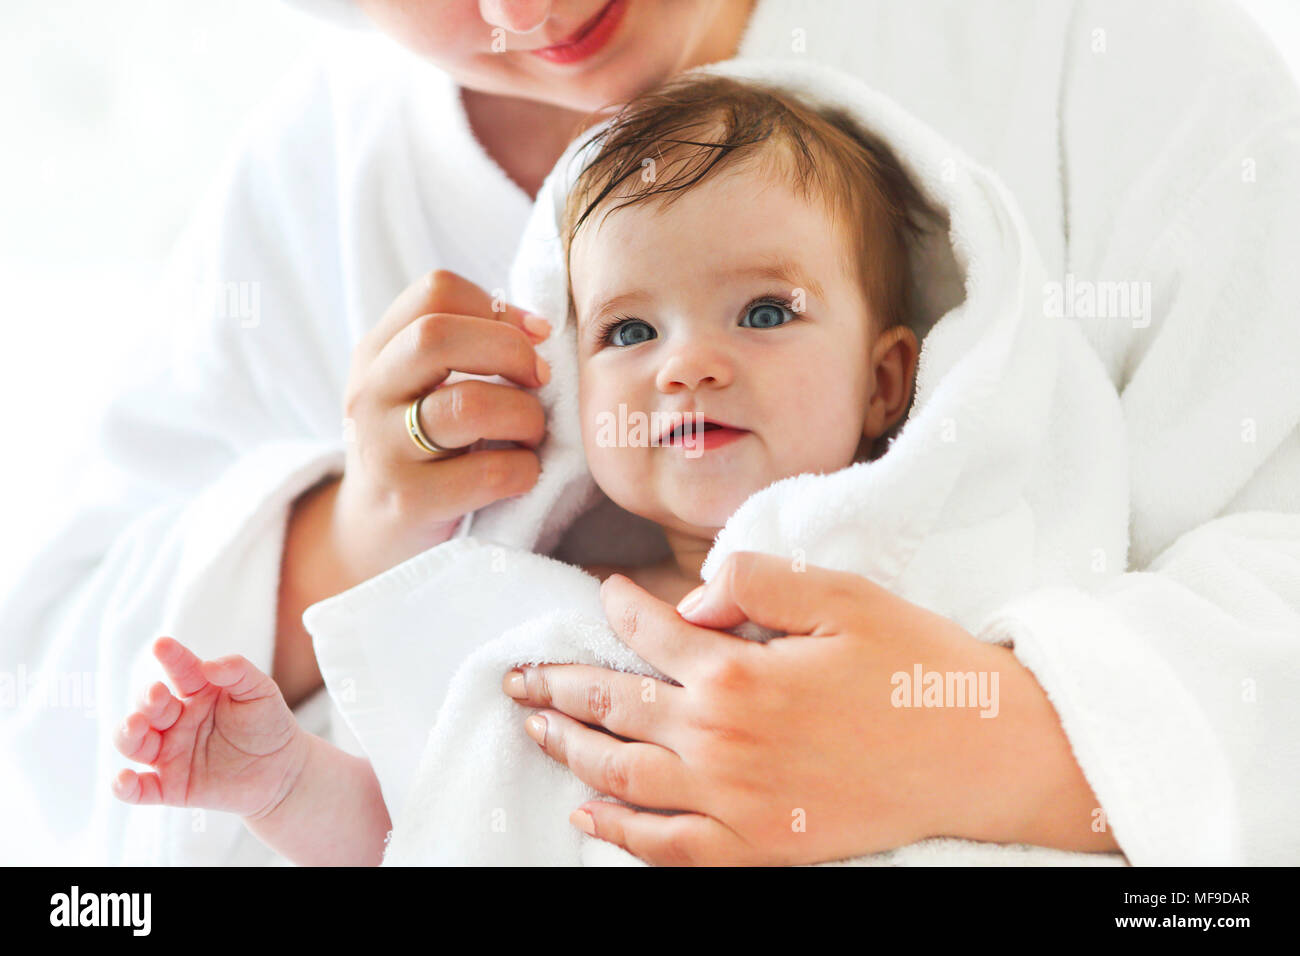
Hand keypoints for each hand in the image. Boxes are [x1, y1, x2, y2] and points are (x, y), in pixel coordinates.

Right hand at [111, 637, 308, 820]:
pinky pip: (140, 790)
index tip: (162, 645)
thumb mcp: (261, 692)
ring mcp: (171, 754)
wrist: (283, 771)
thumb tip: (211, 665)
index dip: (171, 657)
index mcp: (198, 692)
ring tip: (136, 725)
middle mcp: (177, 721)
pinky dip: (125, 787)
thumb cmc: (268, 725)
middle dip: (148, 699)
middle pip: (150, 707)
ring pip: (135, 743)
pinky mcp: (171, 787)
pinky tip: (122, 780)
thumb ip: (239, 673)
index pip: (180, 671)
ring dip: (128, 734)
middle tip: (157, 693)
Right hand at [330, 269, 551, 583]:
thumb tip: (538, 329)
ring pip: (468, 405)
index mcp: (376, 352)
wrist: (372, 533)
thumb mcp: (422, 388)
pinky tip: (522, 474)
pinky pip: (490, 472)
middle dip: (510, 351)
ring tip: (531, 433)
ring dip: (525, 416)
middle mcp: (370, 394)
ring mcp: (383, 449)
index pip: (435, 291)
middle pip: (438, 336)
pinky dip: (525, 469)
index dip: (498, 307)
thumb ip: (465, 348)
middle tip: (540, 380)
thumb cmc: (422, 449)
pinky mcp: (409, 501)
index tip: (534, 336)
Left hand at [503, 552, 1118, 864]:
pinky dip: (619, 834)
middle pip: (614, 706)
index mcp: (739, 670)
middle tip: (518, 674)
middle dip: (558, 684)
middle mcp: (721, 739)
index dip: (617, 608)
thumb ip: (758, 582)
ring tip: (535, 726)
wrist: (984, 757)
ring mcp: (734, 802)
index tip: (601, 593)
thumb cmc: (919, 670)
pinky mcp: (758, 848)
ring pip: (622, 777)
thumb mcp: (845, 598)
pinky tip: (586, 817)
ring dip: (570, 749)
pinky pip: (667, 847)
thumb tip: (691, 597)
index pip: (649, 633)